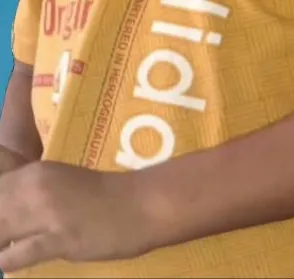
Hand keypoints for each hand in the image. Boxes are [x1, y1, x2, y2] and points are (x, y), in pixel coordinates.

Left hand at [0, 161, 151, 272]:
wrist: (139, 203)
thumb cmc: (98, 195)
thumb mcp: (57, 182)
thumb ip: (27, 188)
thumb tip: (5, 201)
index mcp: (33, 172)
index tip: (2, 214)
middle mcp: (35, 187)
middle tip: (3, 232)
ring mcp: (48, 212)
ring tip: (0, 248)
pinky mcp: (61, 238)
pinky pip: (23, 252)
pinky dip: (7, 259)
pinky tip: (4, 262)